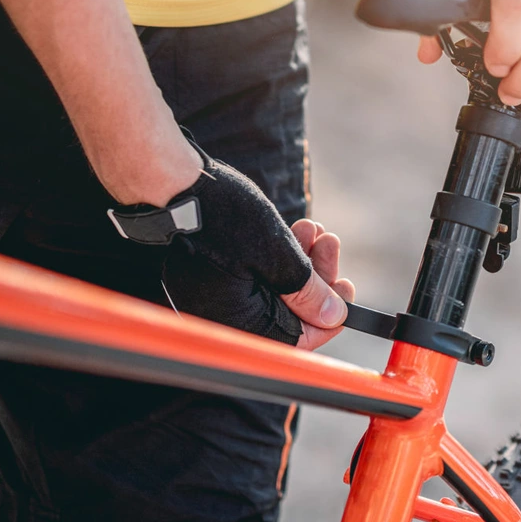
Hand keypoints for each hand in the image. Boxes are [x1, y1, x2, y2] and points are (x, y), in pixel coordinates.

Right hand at [109, 145, 348, 346]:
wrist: (174, 181)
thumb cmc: (222, 216)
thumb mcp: (276, 253)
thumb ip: (306, 290)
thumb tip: (333, 315)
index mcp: (232, 322)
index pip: (292, 340)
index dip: (326, 317)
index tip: (346, 290)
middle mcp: (219, 317)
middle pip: (285, 313)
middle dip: (316, 278)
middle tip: (332, 246)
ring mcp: (212, 296)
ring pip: (274, 290)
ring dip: (301, 261)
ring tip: (315, 229)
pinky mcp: (211, 275)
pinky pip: (255, 276)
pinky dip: (279, 256)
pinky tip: (297, 230)